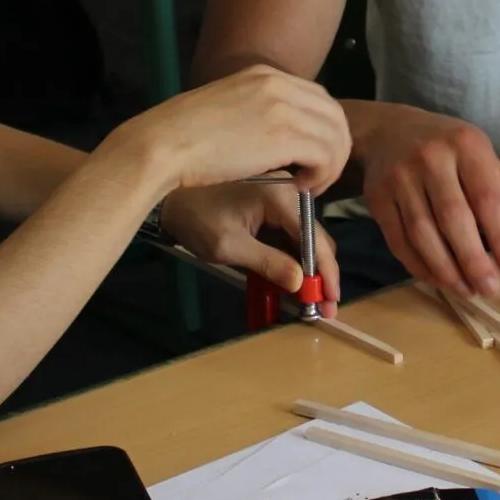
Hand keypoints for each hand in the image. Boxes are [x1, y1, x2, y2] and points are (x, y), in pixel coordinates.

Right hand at [109, 65, 349, 194]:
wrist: (163, 144)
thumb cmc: (183, 137)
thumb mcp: (225, 109)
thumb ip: (254, 112)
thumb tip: (274, 134)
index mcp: (264, 75)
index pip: (318, 98)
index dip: (322, 131)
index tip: (309, 157)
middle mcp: (279, 83)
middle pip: (334, 114)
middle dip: (334, 149)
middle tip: (317, 176)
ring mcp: (283, 107)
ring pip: (336, 136)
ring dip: (330, 166)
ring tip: (309, 186)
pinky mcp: (284, 135)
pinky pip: (327, 155)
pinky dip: (322, 175)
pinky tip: (300, 187)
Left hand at [160, 183, 341, 305]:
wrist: (170, 199)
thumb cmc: (196, 219)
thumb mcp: (229, 246)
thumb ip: (268, 264)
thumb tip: (301, 283)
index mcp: (280, 195)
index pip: (313, 237)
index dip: (325, 271)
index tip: (330, 300)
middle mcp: (288, 191)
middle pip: (315, 238)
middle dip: (321, 274)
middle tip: (324, 308)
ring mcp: (282, 197)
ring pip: (306, 239)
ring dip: (309, 269)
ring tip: (311, 301)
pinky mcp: (273, 206)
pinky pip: (290, 235)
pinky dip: (293, 259)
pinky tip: (295, 283)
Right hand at [355, 103, 499, 295]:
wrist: (390, 132)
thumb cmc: (450, 152)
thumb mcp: (485, 165)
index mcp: (466, 145)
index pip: (487, 197)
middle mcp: (430, 158)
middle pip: (453, 217)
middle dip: (474, 260)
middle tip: (491, 290)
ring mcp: (399, 178)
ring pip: (422, 233)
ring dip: (446, 269)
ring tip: (467, 290)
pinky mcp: (377, 199)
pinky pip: (399, 241)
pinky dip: (420, 266)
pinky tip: (439, 280)